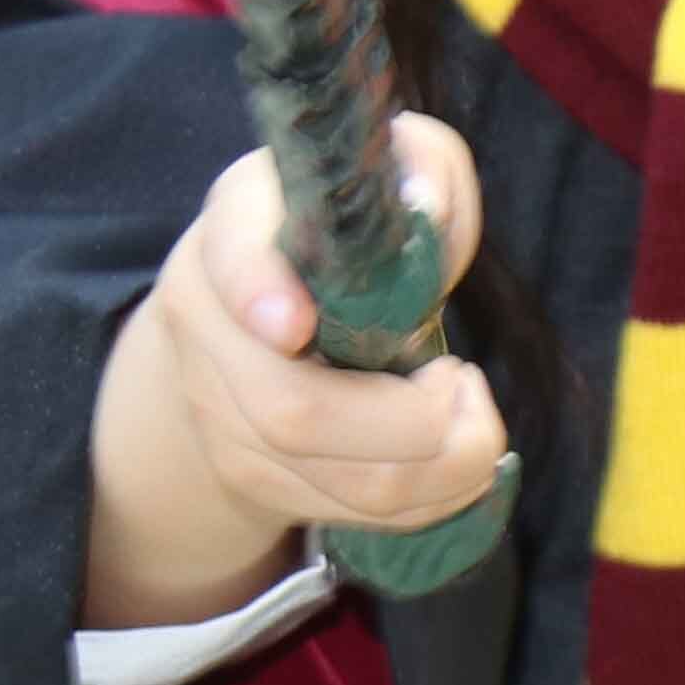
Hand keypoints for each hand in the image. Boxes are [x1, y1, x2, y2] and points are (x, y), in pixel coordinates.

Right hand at [87, 125, 503, 623]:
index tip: (297, 324)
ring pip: (333, 481)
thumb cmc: (350, 229)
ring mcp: (221, 414)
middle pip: (294, 411)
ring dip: (440, 468)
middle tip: (465, 382)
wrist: (265, 308)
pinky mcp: (254, 479)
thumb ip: (422, 168)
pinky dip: (430, 499)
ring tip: (475, 417)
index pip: (231, 258)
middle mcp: (210, 326)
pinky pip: (353, 516)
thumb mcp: (391, 169)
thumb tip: (427, 206)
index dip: (256, 290)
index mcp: (238, 227)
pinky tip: (457, 458)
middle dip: (412, 422)